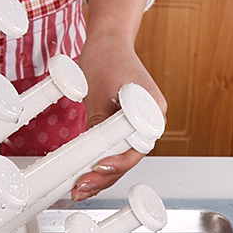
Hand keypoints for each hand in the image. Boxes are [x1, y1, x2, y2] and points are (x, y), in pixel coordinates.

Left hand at [72, 33, 165, 200]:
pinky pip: (113, 151)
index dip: (118, 161)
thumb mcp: (99, 91)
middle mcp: (149, 123)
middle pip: (129, 158)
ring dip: (101, 176)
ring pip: (120, 159)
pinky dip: (99, 164)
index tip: (100, 167)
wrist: (107, 42)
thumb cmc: (107, 57)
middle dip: (104, 176)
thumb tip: (94, 153)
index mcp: (152, 111)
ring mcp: (137, 127)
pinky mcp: (123, 129)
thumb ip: (100, 122)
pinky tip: (85, 179)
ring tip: (79, 189)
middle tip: (81, 187)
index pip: (137, 146)